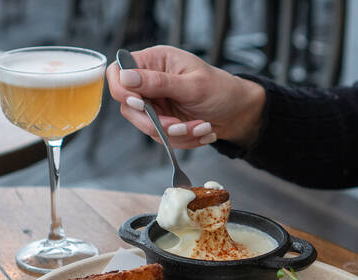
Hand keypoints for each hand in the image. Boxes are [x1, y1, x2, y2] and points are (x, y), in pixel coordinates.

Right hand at [106, 45, 264, 148]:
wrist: (239, 112)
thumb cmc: (222, 89)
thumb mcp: (193, 85)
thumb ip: (159, 82)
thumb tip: (126, 76)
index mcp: (154, 61)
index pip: (118, 72)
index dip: (122, 90)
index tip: (142, 105)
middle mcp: (150, 82)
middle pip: (128, 107)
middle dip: (156, 123)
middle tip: (180, 125)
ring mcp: (155, 104)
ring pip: (146, 127)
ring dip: (176, 134)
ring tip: (202, 126)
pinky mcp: (162, 122)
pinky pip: (162, 138)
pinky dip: (183, 139)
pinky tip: (202, 130)